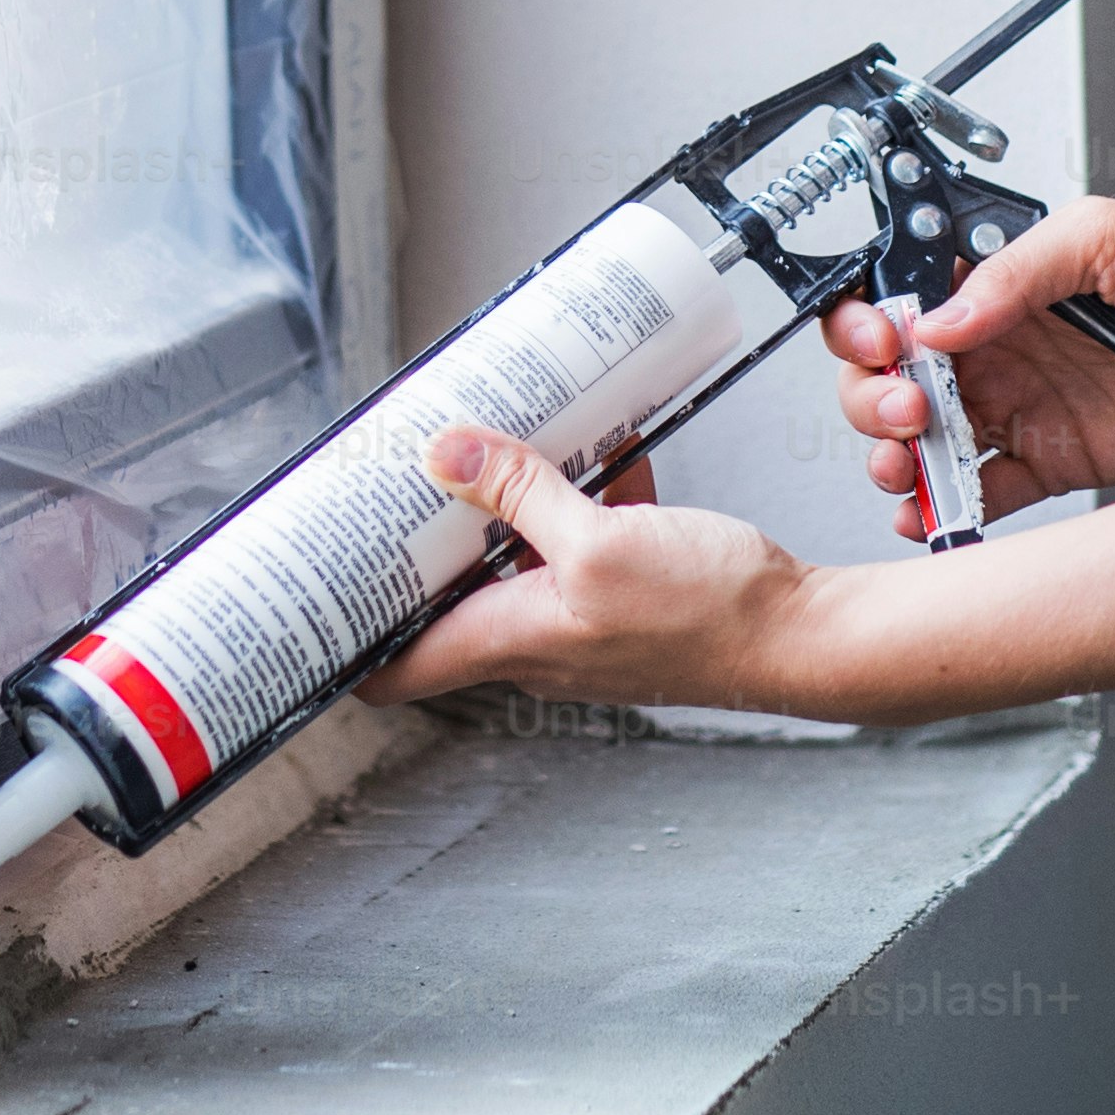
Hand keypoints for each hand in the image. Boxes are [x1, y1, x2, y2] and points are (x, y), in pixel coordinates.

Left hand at [355, 432, 818, 715]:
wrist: (803, 635)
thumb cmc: (710, 613)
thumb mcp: (600, 541)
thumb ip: (522, 495)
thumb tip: (445, 454)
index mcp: (512, 639)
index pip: (397, 668)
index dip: (346, 641)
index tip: (311, 596)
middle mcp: (537, 639)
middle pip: (446, 599)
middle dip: (418, 543)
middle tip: (388, 485)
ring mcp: (581, 619)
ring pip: (513, 561)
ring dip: (499, 509)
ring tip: (484, 446)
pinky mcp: (626, 594)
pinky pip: (576, 543)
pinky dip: (574, 500)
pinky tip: (598, 451)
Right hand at [828, 199, 1114, 539]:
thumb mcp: (1107, 235)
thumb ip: (1020, 268)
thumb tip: (944, 317)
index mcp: (998, 282)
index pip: (900, 298)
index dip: (869, 323)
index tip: (884, 342)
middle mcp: (997, 346)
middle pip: (889, 375)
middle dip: (873, 396)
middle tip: (908, 406)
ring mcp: (1019, 408)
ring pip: (920, 438)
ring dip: (894, 454)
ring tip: (909, 461)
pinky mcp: (1050, 462)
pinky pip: (979, 491)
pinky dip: (942, 507)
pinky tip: (930, 510)